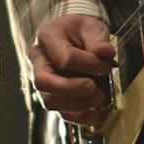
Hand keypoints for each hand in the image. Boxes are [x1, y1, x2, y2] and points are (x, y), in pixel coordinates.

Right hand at [29, 13, 115, 127]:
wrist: (74, 36)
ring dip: (78, 105)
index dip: (87, 65)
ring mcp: (43, 81)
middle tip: (94, 87)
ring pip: (50, 101)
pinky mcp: (53, 96)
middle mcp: (38, 61)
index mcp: (47, 38)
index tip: (105, 65)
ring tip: (101, 98)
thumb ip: (98, 40)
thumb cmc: (80, 30)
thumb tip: (106, 54)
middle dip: (72, 90)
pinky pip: (61, 113)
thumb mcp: (91, 26)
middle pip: (44, 82)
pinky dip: (81, 118)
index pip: (63, 58)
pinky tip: (98, 115)